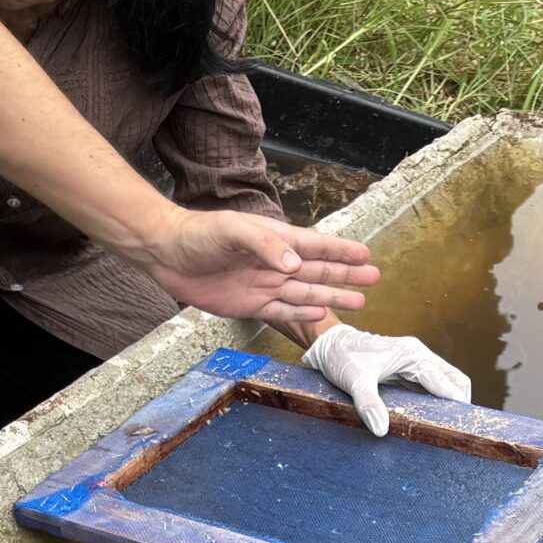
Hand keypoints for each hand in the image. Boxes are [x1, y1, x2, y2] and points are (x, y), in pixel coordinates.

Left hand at [141, 208, 377, 325]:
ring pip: (307, 292)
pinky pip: (283, 310)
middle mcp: (275, 262)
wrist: (167, 255)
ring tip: (360, 302)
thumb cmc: (199, 234)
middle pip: (319, 270)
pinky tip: (323, 312)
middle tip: (374, 278)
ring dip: (333, 296)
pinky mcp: (251, 304)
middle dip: (346, 275)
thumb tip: (295, 266)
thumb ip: (265, 245)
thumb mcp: (233, 230)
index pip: (315, 245)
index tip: (365, 254)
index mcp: (275, 239)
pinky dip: (303, 312)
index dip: (341, 250)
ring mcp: (265, 284)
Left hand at [302, 322, 471, 436]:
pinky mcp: (407, 372)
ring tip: (447, 428)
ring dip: (448, 404)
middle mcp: (419, 357)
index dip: (456, 402)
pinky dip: (434, 403)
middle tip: (457, 429)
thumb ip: (369, 404)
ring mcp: (414, 364)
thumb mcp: (354, 381)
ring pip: (445, 384)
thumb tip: (382, 430)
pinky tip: (430, 420)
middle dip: (459, 403)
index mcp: (412, 355)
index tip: (462, 423)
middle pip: (454, 379)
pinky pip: (430, 388)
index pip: (445, 380)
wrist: (329, 345)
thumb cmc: (343, 357)